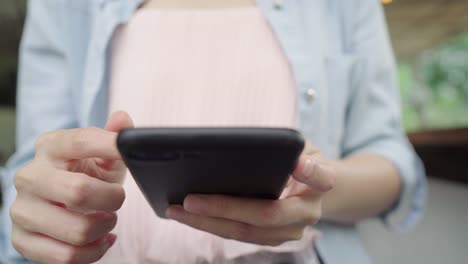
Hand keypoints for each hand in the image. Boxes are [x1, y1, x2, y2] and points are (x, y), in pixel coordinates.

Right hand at [10, 111, 132, 263]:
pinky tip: (102, 240)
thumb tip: (123, 119)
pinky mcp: (22, 240)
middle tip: (118, 200)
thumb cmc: (85, 174)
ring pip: (76, 230)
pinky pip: (66, 256)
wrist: (55, 203)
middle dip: (112, 199)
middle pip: (79, 191)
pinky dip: (94, 252)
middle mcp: (31, 175)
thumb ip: (113, 137)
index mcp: (51, 147)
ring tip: (109, 220)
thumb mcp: (101, 156)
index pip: (81, 141)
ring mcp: (22, 209)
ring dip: (105, 228)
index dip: (110, 145)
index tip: (132, 152)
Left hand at [166, 141, 335, 245]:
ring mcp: (290, 231)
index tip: (298, 163)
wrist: (309, 189)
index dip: (310, 171)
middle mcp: (308, 212)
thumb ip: (287, 147)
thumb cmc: (298, 160)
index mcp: (321, 183)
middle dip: (224, 209)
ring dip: (209, 224)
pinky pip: (239, 235)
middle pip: (266, 215)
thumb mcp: (299, 146)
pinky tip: (188, 216)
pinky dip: (212, 226)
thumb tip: (254, 149)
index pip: (321, 177)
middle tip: (190, 201)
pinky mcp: (271, 238)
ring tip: (177, 210)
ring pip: (246, 233)